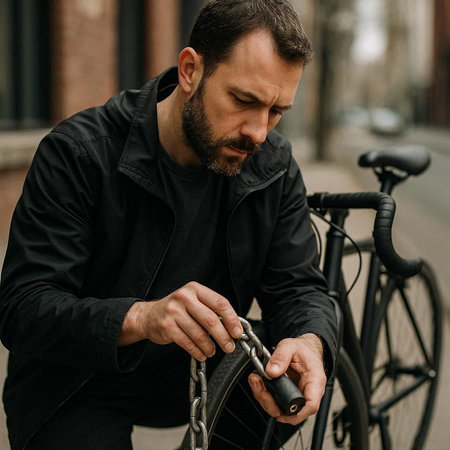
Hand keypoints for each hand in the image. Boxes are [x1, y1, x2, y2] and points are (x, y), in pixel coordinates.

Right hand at [118, 282, 242, 360]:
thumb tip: (234, 327)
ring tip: (212, 351)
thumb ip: (212, 310)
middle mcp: (185, 297)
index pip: (220, 303)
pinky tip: (202, 354)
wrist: (149, 315)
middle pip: (211, 320)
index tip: (238, 332)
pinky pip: (187, 343)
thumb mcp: (194, 301)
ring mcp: (174, 312)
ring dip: (209, 347)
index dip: (232, 319)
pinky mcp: (167, 326)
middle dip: (223, 336)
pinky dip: (197, 351)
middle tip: (229, 346)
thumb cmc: (178, 309)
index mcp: (195, 289)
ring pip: (199, 334)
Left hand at [248, 333, 326, 424]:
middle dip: (272, 404)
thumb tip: (271, 372)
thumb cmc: (302, 350)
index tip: (280, 412)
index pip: (311, 405)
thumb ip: (281, 356)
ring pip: (281, 409)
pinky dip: (264, 395)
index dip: (296, 414)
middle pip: (292, 411)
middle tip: (261, 389)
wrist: (304, 350)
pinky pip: (275, 403)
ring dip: (265, 400)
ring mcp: (296, 396)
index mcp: (314, 380)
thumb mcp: (290, 346)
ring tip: (257, 382)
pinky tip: (259, 383)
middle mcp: (307, 392)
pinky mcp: (287, 395)